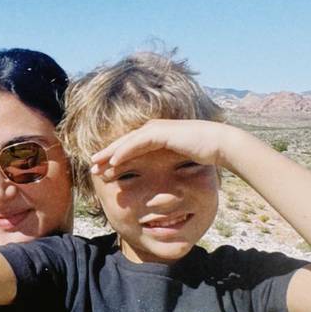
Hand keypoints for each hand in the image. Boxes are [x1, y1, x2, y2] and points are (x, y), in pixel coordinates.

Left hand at [91, 119, 242, 178]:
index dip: (114, 158)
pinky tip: (113, 162)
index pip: (129, 148)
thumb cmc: (203, 154)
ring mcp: (156, 129)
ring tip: (95, 166)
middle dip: (106, 156)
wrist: (220, 144)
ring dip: (109, 154)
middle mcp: (153, 130)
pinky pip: (137, 143)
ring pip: (126, 143)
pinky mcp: (161, 133)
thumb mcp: (179, 162)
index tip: (101, 170)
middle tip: (91, 168)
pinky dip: (124, 152)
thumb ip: (167, 166)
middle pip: (123, 144)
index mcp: (155, 136)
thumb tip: (160, 181)